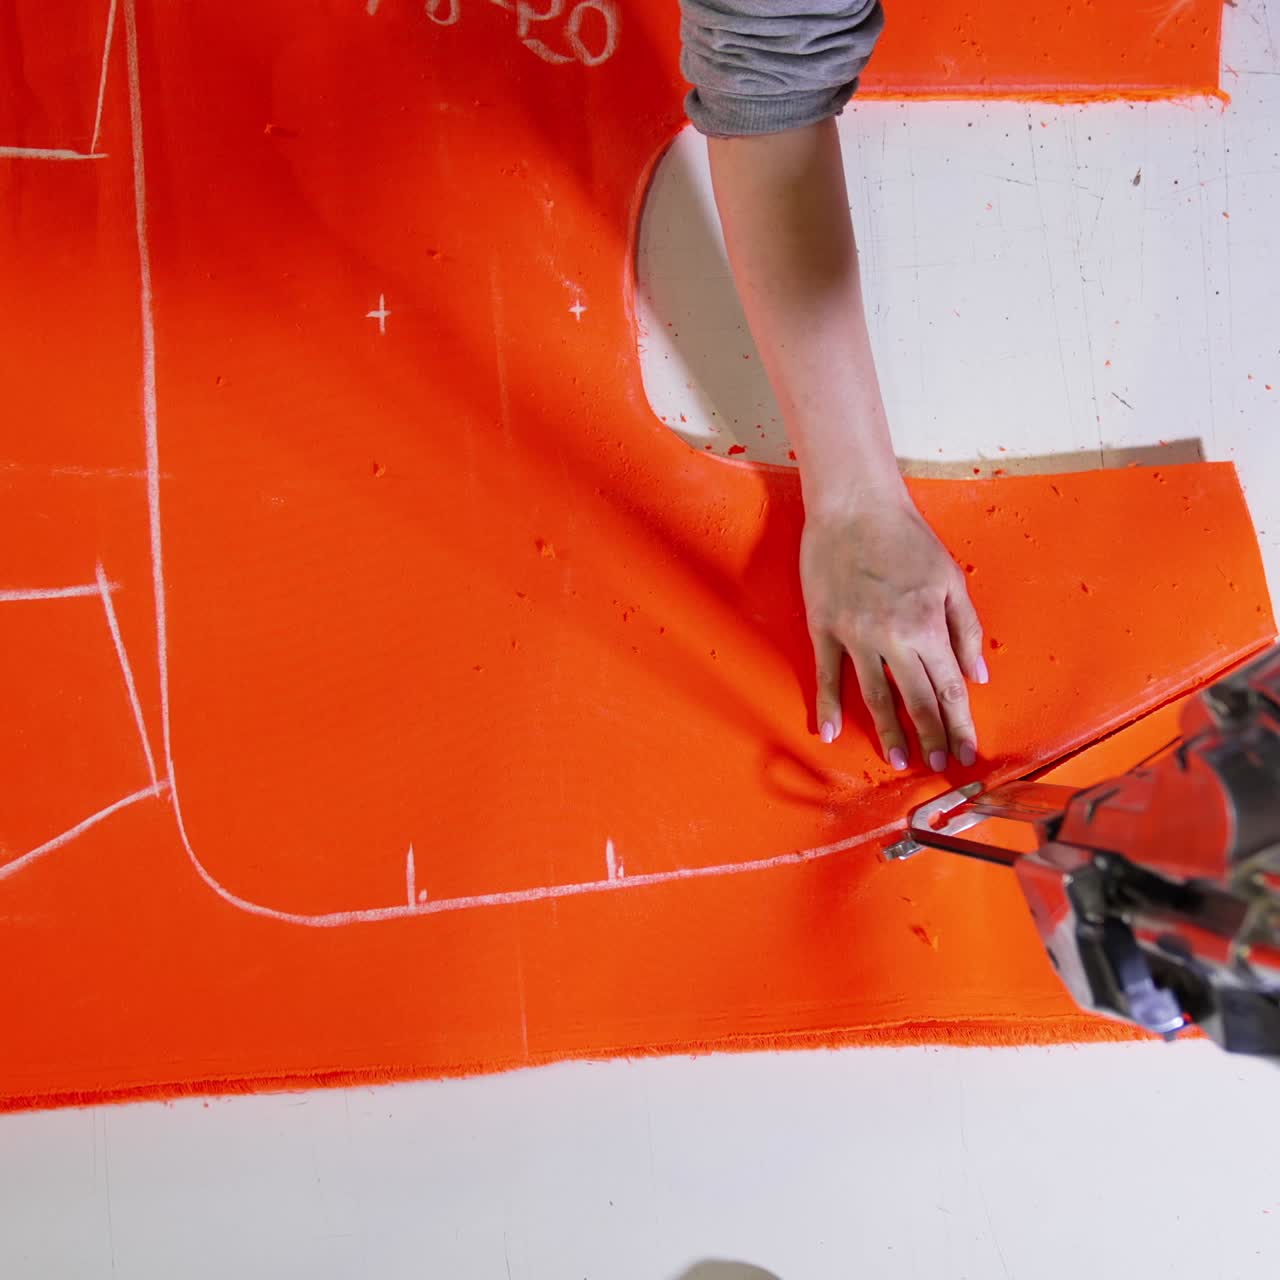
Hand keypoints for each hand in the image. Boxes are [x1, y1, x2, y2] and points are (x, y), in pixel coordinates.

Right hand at [800, 492, 987, 769]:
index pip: (949, 688)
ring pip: (874, 695)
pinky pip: (828, 675)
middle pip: (916, 699)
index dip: (960, 724)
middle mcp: (892, 638)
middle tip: (939, 766)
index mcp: (928, 626)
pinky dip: (829, 705)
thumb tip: (977, 676)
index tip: (967, 752)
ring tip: (899, 759)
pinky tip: (831, 733)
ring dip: (888, 731)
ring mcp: (855, 635)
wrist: (854, 506)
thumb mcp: (951, 578)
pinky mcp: (825, 628)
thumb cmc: (906, 537)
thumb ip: (966, 630)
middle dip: (931, 736)